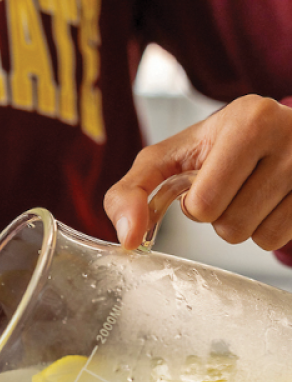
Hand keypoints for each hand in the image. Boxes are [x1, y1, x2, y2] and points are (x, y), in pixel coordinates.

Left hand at [105, 95, 291, 251]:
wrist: (274, 135)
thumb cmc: (213, 149)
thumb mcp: (164, 160)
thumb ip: (129, 194)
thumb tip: (128, 240)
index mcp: (248, 120)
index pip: (204, 204)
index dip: (195, 204)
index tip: (206, 180)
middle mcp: (291, 134)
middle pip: (232, 226)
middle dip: (220, 217)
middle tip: (231, 188)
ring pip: (261, 237)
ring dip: (245, 225)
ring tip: (251, 192)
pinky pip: (284, 239)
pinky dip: (270, 229)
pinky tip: (273, 201)